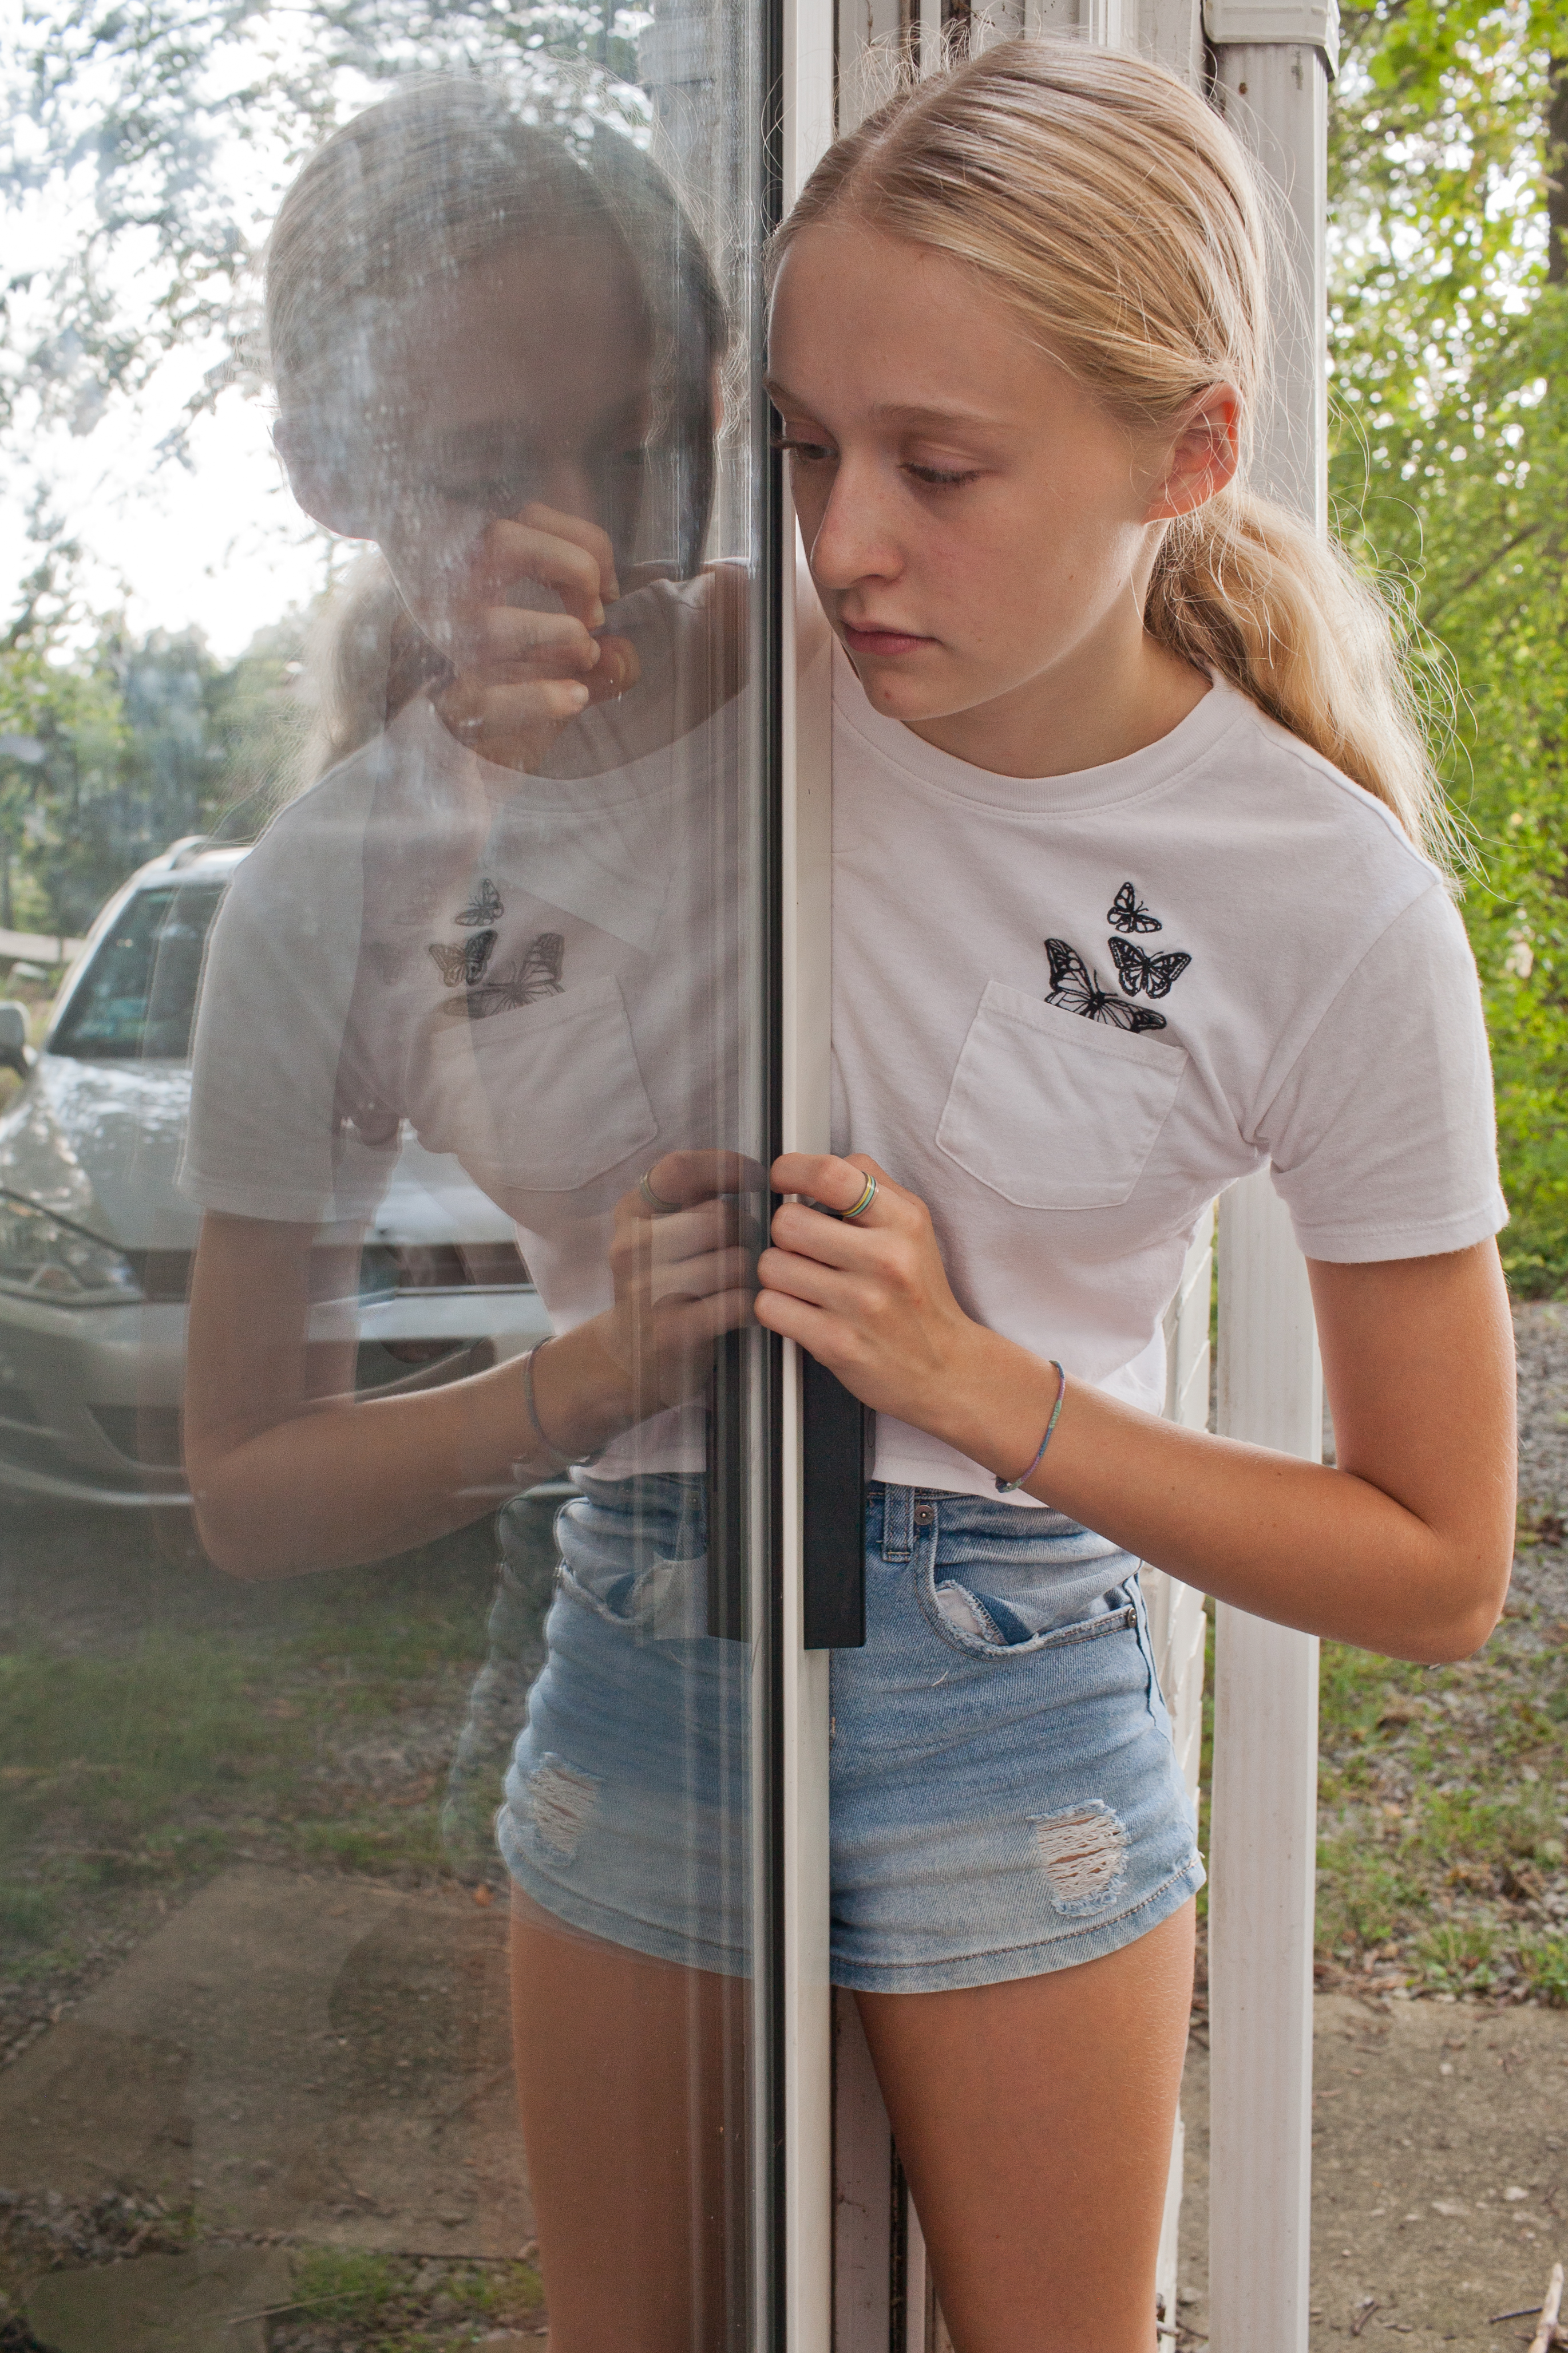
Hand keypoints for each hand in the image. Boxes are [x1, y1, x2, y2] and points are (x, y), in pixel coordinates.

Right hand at [433, 502, 639, 771]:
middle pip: (499, 539)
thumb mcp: (562, 685)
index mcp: (477, 586)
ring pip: (486, 620)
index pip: (525, 520)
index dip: (581, 542)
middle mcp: (447, 609)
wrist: (455, 801)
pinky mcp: (437, 718)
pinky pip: (483, 698)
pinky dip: (539, 695)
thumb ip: (600, 663)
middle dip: (568, 564)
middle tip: (596, 614)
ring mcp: (436, 661)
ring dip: (556, 632)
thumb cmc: (505, 730)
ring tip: (583, 659)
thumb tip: (620, 651)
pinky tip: (573, 700)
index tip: (609, 591)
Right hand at [592, 1150, 762, 1415]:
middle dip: (749, 1230)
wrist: (628, 1356)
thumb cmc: (662, 1284)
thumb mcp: (663, 1231)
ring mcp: (647, 1290)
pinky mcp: (670, 1331)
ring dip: (752, 1271)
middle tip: (750, 1246)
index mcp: (630, 1212)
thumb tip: (757, 1169)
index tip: (757, 1176)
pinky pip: (737, 1302)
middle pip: (719, 1217)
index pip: (679, 1168)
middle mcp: (630, 1247)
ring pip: (736, 1260)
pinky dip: (751, 1304)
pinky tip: (743, 1307)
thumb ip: (696, 1197)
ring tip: (744, 1281)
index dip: (727, 1166)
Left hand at [755, 1153, 986, 1431]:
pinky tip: (802, 1311)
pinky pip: (769, 1306)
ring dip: (779, 1274)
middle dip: (786, 1234)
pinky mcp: (837, 1343)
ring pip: (771, 1265)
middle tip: (805, 1249)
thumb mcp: (912, 1228)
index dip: (792, 1170)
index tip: (783, 1180)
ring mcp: (861, 1303)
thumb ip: (870, 1187)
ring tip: (807, 1284)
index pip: (831, 1173)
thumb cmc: (917, 1293)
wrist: (945, 1368)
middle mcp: (886, 1258)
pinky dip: (777, 1308)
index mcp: (904, 1220)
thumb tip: (812, 1165)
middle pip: (787, 1221)